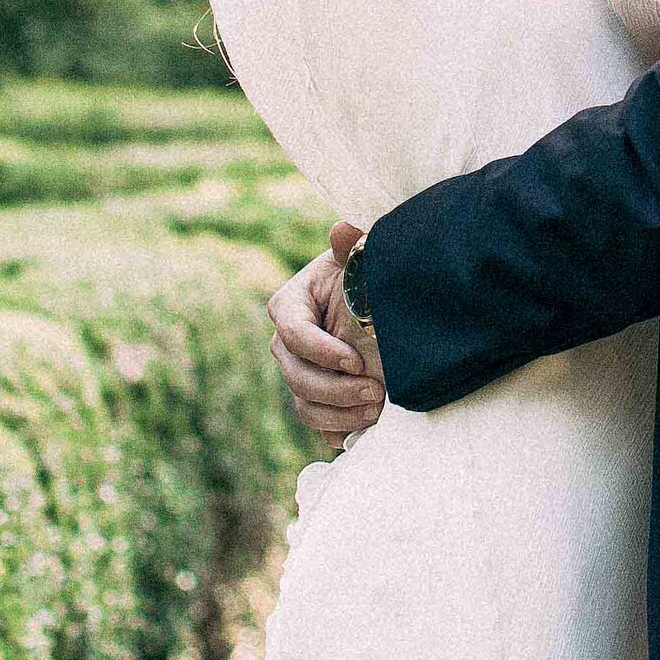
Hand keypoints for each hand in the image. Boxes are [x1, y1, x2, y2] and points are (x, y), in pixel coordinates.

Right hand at [267, 222, 386, 444]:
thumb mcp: (357, 258)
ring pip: (304, 403)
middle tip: (374, 392)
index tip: (356, 360)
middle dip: (334, 389)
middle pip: (296, 374)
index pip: (293, 331)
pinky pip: (316, 423)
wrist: (373, 305)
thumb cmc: (361, 277)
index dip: (321, 350)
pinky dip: (338, 431)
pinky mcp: (313, 398)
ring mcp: (297, 372)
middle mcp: (285, 343)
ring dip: (337, 413)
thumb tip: (343, 228)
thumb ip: (350, 244)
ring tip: (375, 413)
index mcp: (290, 304)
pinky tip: (365, 430)